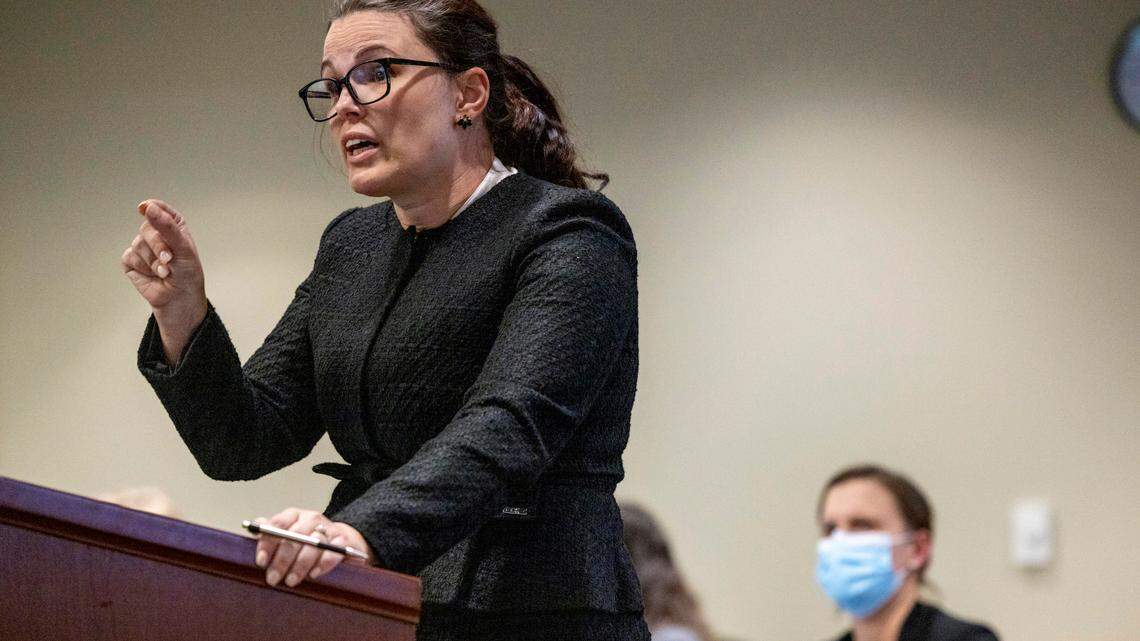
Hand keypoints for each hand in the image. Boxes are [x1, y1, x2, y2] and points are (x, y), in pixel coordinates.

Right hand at [121, 199, 207, 362]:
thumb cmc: (187, 273)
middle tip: (169, 260)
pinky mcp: (131, 261)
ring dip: (153, 262)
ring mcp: (142, 247)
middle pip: (146, 227)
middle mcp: (156, 233)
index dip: (156, 211)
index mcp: (172, 225)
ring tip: (166, 272)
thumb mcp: (183, 247)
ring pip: (138, 244)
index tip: (151, 211)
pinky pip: (129, 257)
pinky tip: (154, 276)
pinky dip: (143, 268)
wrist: (180, 300)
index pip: (158, 208)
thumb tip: (146, 206)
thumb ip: (166, 226)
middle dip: (158, 245)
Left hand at [253, 508, 373, 587]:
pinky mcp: (344, 540)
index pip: (278, 524)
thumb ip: (271, 532)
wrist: (341, 539)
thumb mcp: (288, 533)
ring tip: (291, 581)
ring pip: (313, 544)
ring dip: (300, 564)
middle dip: (282, 560)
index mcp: (294, 515)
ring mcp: (329, 528)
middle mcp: (311, 518)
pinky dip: (323, 563)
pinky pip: (333, 551)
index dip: (268, 543)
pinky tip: (314, 574)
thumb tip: (254, 528)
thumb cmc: (308, 540)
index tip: (261, 561)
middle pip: (294, 536)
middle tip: (273, 578)